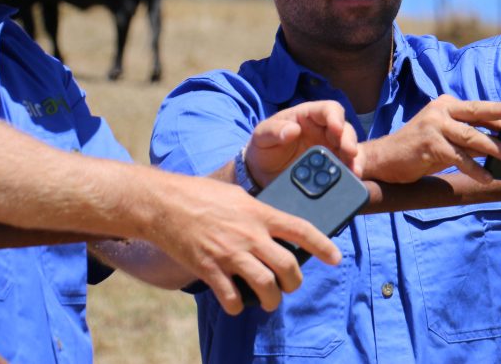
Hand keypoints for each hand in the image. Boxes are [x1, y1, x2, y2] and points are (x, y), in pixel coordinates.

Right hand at [148, 172, 341, 314]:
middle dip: (294, 282)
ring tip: (269, 300)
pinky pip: (232, 297)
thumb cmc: (201, 195)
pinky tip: (237, 303)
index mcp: (260, 213)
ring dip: (271, 299)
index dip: (323, 245)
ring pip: (265, 286)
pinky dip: (238, 305)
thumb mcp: (238, 195)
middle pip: (288, 266)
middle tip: (290, 284)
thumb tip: (275, 226)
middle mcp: (250, 235)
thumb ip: (258, 212)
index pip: (301, 230)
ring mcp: (230, 253)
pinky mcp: (210, 269)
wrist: (164, 203)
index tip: (336, 258)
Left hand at [246, 101, 359, 186]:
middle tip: (350, 153)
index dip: (336, 117)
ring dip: (354, 158)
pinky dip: (352, 172)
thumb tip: (293, 129)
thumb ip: (273, 130)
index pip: (329, 109)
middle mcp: (324, 131)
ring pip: (350, 149)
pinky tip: (353, 179)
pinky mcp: (332, 168)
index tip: (336, 129)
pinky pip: (346, 168)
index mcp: (308, 116)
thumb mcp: (261, 136)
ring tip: (354, 170)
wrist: (261, 174)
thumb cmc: (263, 147)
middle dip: (349, 140)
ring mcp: (330, 150)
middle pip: (344, 129)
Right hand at [359, 94, 500, 183]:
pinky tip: (486, 177)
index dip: (498, 112)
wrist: (385, 159)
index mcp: (445, 105)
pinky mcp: (430, 144)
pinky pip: (458, 157)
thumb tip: (499, 143)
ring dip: (492, 146)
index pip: (476, 108)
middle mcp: (440, 111)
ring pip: (470, 136)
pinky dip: (474, 168)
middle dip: (498, 112)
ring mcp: (434, 126)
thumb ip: (468, 137)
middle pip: (475, 111)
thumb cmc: (419, 149)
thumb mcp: (446, 139)